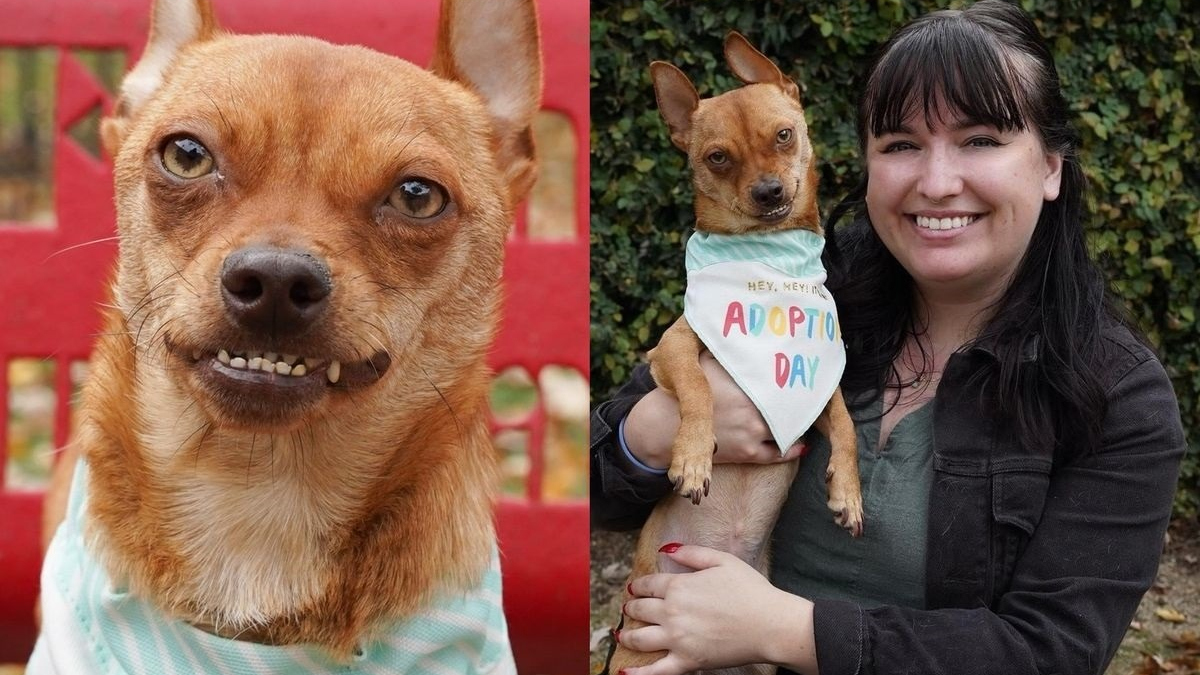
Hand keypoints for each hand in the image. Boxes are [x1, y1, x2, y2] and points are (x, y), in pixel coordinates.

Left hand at [618, 544, 815, 674]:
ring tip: (622, 635)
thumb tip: (667, 548)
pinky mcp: (688, 662)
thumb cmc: (750, 591)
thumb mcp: (722, 560)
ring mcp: (677, 640)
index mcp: (678, 587)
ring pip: (639, 639)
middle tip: (628, 609)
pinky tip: (624, 671)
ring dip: (626, 636)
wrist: (770, 625)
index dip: (638, 586)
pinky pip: (656, 671)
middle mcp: (672, 613)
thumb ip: (691, 553)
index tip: (634, 588)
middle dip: (631, 609)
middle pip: (639, 610)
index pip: (647, 585)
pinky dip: (637, 673)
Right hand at [624, 353, 807, 469]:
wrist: (664, 427)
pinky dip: (791, 449)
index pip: (780, 377)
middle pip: (789, 402)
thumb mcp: (704, 360)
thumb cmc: (684, 390)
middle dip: (799, 397)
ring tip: (806, 414)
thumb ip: (728, 349)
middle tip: (813, 391)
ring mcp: (752, 432)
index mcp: (744, 382)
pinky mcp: (747, 453)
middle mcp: (753, 407)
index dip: (795, 373)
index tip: (806, 369)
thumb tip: (747, 330)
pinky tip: (800, 444)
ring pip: (787, 427)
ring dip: (797, 422)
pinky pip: (778, 453)